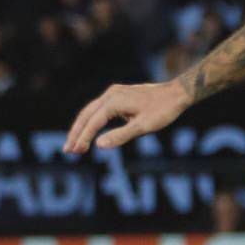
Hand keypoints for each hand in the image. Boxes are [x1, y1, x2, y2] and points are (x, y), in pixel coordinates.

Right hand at [64, 79, 189, 153]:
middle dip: (76, 133)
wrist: (177, 93)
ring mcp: (114, 93)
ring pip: (91, 111)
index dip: (83, 138)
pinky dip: (92, 121)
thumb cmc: (163, 111)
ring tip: (75, 144)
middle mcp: (110, 94)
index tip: (75, 152)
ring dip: (82, 127)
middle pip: (86, 115)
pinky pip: (99, 109)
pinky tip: (90, 131)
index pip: (93, 122)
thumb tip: (98, 145)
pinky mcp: (119, 95)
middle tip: (68, 150)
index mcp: (114, 101)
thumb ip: (121, 136)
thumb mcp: (143, 127)